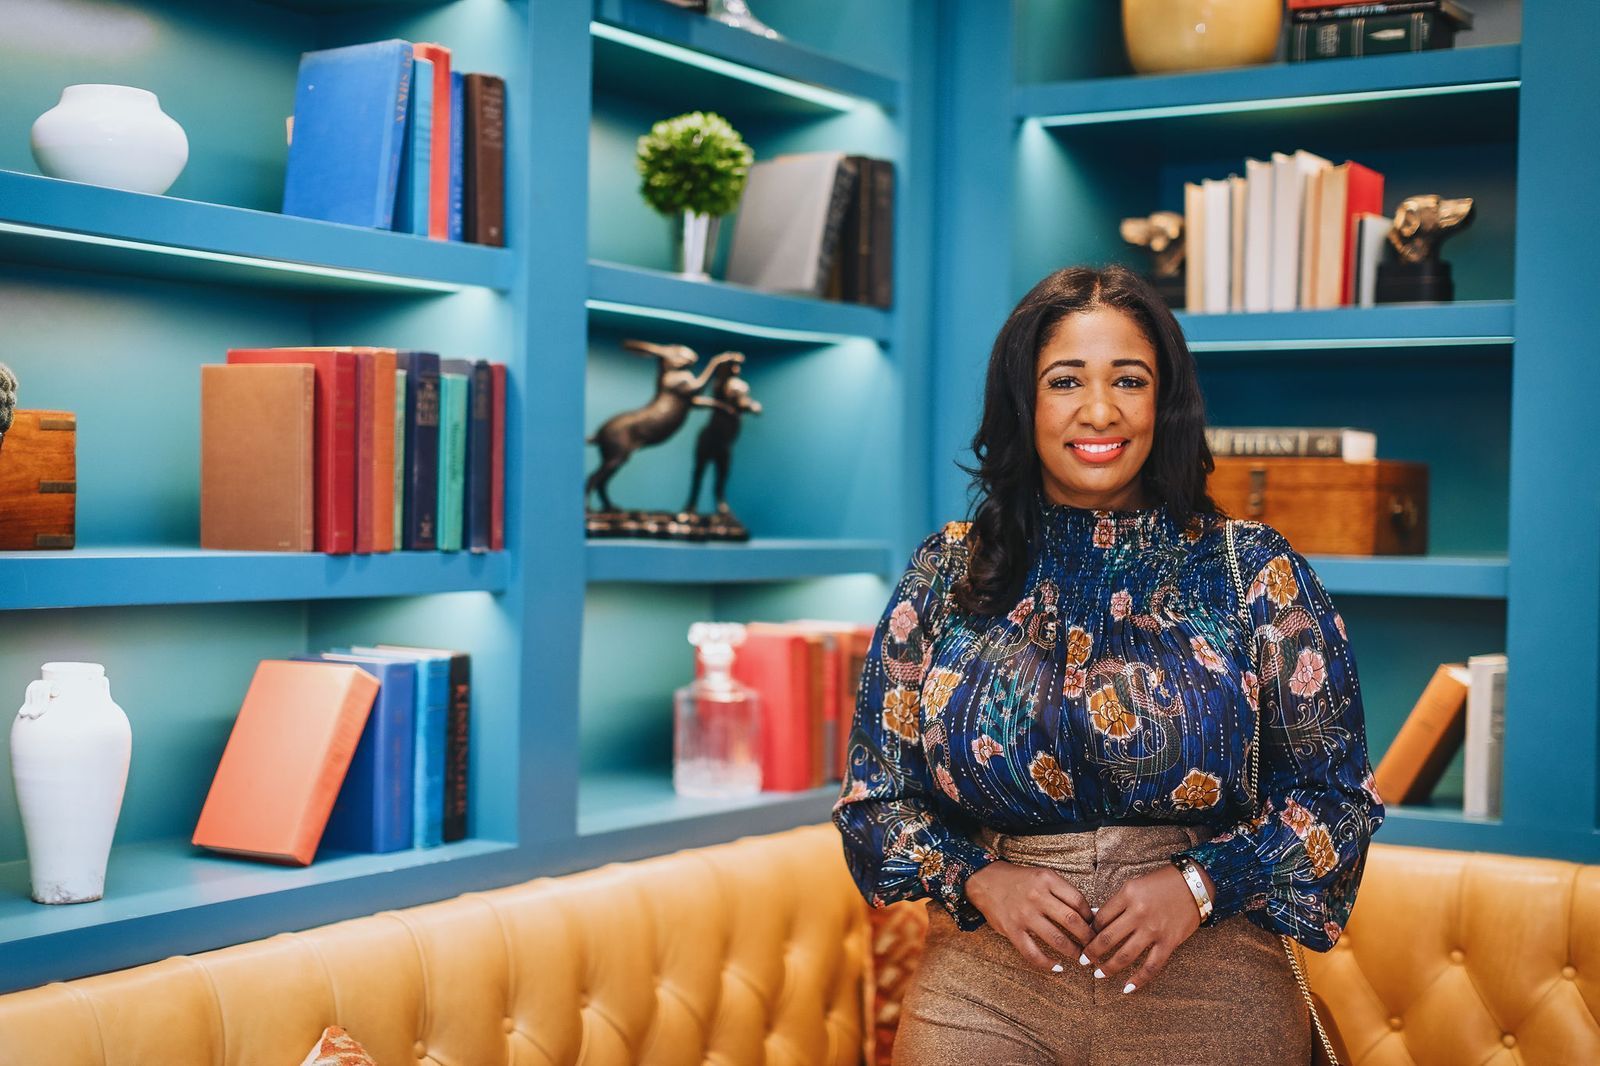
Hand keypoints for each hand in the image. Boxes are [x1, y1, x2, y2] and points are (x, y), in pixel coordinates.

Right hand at [964, 860, 1094, 971]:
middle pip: (1072, 921)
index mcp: (1047, 880)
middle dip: (1088, 938)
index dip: (1091, 917)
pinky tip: (1057, 967)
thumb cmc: (1020, 880)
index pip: (1078, 901)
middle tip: (1093, 946)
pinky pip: (1032, 953)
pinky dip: (1047, 964)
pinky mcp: (1012, 930)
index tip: (1095, 926)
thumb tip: (1091, 914)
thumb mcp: (1043, 876)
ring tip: (1080, 957)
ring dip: (1073, 952)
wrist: (986, 881)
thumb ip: (1065, 892)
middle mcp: (1037, 896)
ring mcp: (1024, 914)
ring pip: (1057, 939)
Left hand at [1081, 863, 1205, 994]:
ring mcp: (1154, 929)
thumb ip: (1116, 903)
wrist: (1195, 885)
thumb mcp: (1134, 885)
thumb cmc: (1162, 883)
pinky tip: (1127, 988)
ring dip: (1108, 968)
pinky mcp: (1169, 942)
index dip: (1089, 931)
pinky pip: (1151, 966)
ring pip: (1125, 955)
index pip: (1101, 918)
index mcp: (1127, 895)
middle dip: (1091, 952)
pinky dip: (1138, 980)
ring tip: (1098, 974)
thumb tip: (1095, 919)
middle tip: (1083, 960)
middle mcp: (1138, 913)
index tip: (1085, 939)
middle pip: (1107, 938)